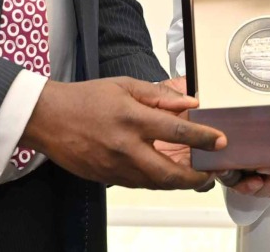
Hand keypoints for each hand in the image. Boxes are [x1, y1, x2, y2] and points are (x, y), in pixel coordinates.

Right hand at [22, 77, 225, 189]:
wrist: (49, 118)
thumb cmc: (86, 98)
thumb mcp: (125, 86)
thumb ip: (160, 95)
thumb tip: (189, 102)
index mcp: (132, 119)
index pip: (176, 130)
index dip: (203, 137)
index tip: (219, 141)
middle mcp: (126, 147)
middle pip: (169, 173)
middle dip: (195, 177)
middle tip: (210, 172)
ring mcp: (116, 167)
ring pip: (155, 184)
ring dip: (178, 182)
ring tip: (194, 175)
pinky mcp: (107, 178)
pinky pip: (138, 184)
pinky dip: (156, 181)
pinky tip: (165, 173)